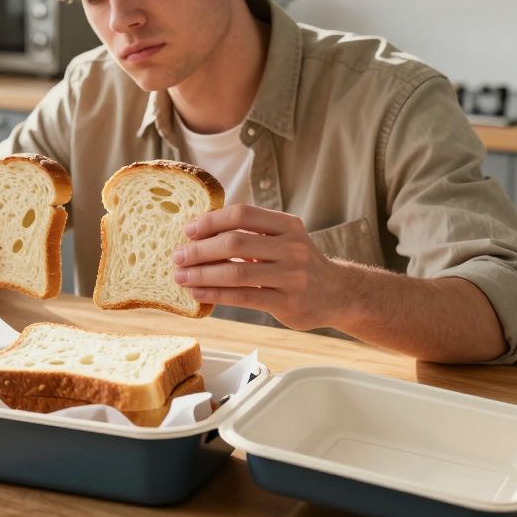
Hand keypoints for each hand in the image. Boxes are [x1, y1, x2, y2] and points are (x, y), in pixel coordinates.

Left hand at [171, 204, 348, 329]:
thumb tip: (198, 232)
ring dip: (202, 274)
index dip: (211, 220)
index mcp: (287, 225)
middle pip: (235, 243)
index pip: (242, 214)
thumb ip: (250, 232)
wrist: (338, 294)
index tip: (188, 231)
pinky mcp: (288, 303)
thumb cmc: (297, 263)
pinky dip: (216, 294)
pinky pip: (244, 297)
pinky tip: (198, 293)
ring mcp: (292, 276)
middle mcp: (292, 247)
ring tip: (181, 277)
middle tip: (178, 257)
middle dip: (200, 250)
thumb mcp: (283, 238)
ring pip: (237, 272)